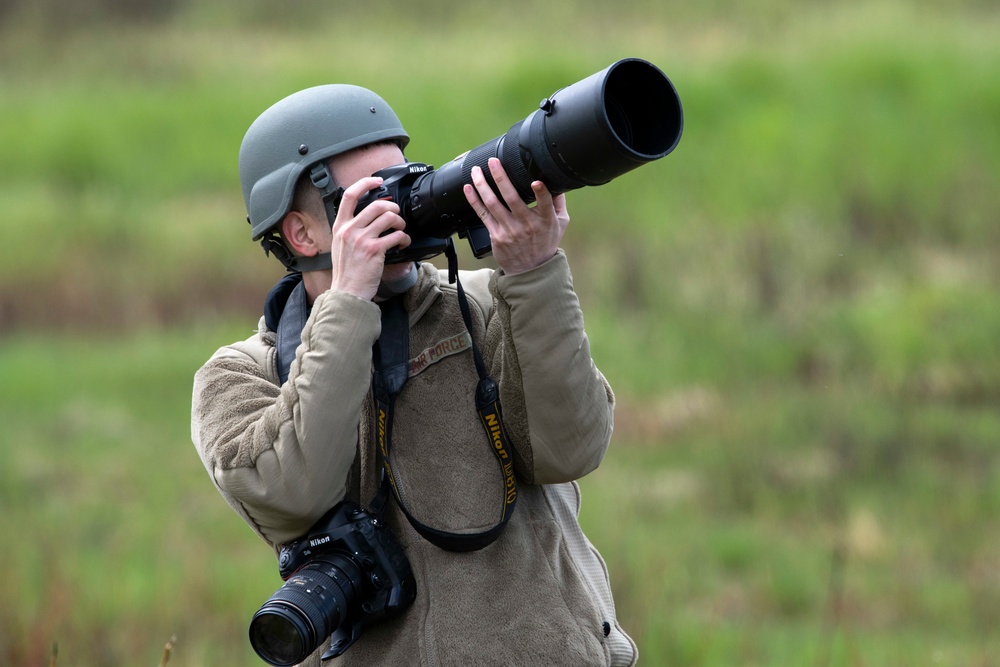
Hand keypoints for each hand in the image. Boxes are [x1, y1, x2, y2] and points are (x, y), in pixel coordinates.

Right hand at [329, 176, 410, 299]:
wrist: (347, 292)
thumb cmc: (347, 271)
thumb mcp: (340, 245)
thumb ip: (350, 228)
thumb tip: (370, 214)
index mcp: (339, 226)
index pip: (349, 195)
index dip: (365, 183)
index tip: (377, 181)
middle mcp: (349, 230)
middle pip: (376, 205)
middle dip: (392, 207)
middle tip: (396, 215)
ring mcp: (361, 239)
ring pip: (389, 217)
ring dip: (400, 222)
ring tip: (401, 230)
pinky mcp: (374, 250)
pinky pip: (396, 235)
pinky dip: (404, 238)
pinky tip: (403, 243)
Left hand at [463, 158, 569, 274]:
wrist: (531, 269)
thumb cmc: (546, 242)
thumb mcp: (560, 223)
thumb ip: (558, 201)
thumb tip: (556, 179)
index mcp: (545, 220)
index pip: (545, 203)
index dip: (541, 192)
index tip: (536, 182)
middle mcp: (527, 225)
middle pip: (512, 198)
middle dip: (501, 177)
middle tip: (493, 162)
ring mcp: (510, 230)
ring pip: (493, 204)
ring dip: (482, 185)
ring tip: (476, 171)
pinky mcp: (496, 235)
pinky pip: (483, 215)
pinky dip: (474, 201)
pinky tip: (468, 189)